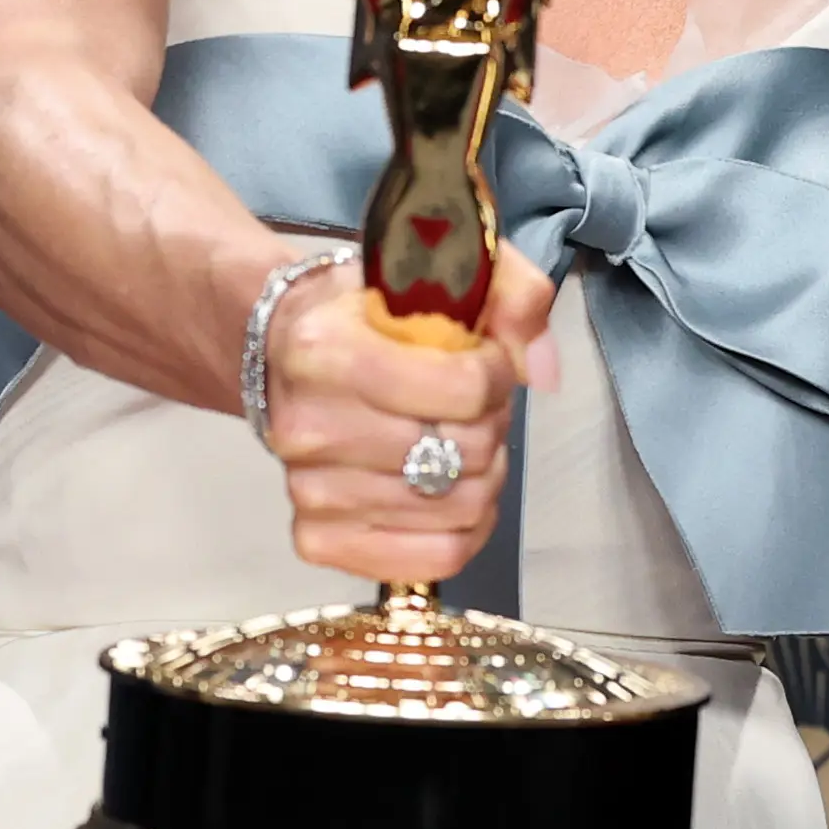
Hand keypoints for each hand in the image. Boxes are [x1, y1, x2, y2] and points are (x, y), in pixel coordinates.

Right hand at [262, 248, 556, 583]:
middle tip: (471, 405)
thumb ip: (514, 295)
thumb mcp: (446, 268)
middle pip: (464, 452)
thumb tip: (543, 371)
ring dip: (481, 476)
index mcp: (326, 350)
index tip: (484, 360)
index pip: (463, 388)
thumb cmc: (373, 310)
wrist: (285, 347)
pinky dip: (464, 531)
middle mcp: (306, 426)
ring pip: (456, 508)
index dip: (497, 373)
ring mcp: (307, 489)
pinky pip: (430, 561)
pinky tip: (454, 493)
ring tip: (457, 441)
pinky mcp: (315, 537)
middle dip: (490, 424)